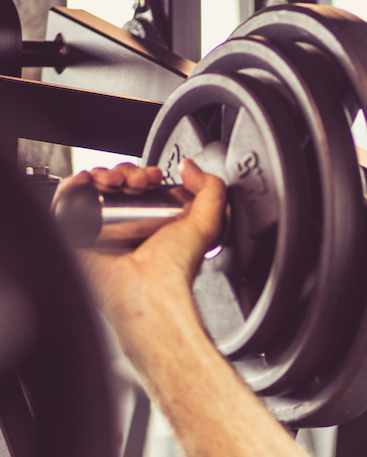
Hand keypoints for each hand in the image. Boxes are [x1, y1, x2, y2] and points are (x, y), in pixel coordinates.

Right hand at [63, 160, 225, 326]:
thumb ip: (211, 190)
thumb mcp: (207, 224)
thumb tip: (190, 166)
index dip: (147, 174)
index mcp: (153, 224)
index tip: (155, 176)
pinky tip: (87, 182)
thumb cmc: (175, 267)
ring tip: (114, 182)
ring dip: (103, 175)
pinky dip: (73, 185)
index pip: (143, 187)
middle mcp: (126, 227)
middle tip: (135, 181)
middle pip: (116, 184)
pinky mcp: (76, 237)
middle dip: (125, 172)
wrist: (149, 290)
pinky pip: (66, 204)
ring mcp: (101, 232)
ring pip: (93, 190)